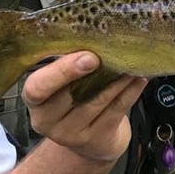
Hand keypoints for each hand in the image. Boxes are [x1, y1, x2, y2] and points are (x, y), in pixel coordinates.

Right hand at [22, 52, 146, 161]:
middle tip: (112, 55)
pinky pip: (117, 110)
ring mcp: (73, 134)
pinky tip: (139, 78)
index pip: (36, 88)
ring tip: (131, 61)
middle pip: (70, 95)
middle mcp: (49, 121)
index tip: (87, 56)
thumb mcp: (61, 83)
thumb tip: (90, 34)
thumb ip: (66, 63)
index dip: (61, 72)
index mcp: (36, 101)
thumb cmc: (74, 99)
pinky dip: (130, 91)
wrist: (91, 139)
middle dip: (94, 73)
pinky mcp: (98, 139)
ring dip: (118, 79)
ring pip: (98, 101)